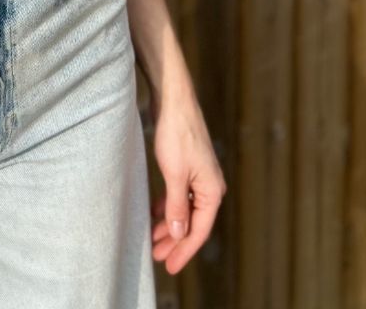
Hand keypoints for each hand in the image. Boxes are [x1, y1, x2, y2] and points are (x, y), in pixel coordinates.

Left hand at [148, 86, 226, 273]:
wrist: (173, 100)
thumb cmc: (176, 134)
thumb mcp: (174, 174)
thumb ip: (177, 206)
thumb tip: (180, 234)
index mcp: (212, 191)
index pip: (199, 230)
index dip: (184, 250)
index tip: (169, 266)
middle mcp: (210, 185)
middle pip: (193, 222)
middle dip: (175, 241)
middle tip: (158, 257)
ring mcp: (199, 175)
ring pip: (185, 209)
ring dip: (170, 225)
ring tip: (153, 239)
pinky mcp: (187, 165)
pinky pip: (180, 195)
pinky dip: (169, 207)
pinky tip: (156, 213)